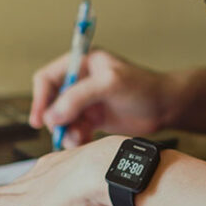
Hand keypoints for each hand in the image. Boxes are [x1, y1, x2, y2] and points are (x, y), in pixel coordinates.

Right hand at [30, 49, 174, 147]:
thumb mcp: (109, 84)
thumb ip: (79, 97)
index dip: (40, 98)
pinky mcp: (94, 118)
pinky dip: (76, 138)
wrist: (166, 107)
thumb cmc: (143, 87)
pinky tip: (84, 142)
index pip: (47, 78)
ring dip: (66, 131)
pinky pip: (74, 130)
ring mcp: (86, 101)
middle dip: (55, 119)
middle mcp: (81, 81)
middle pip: (52, 102)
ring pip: (62, 119)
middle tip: (63, 133)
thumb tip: (52, 115)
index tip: (39, 119)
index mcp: (82, 63)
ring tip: (78, 139)